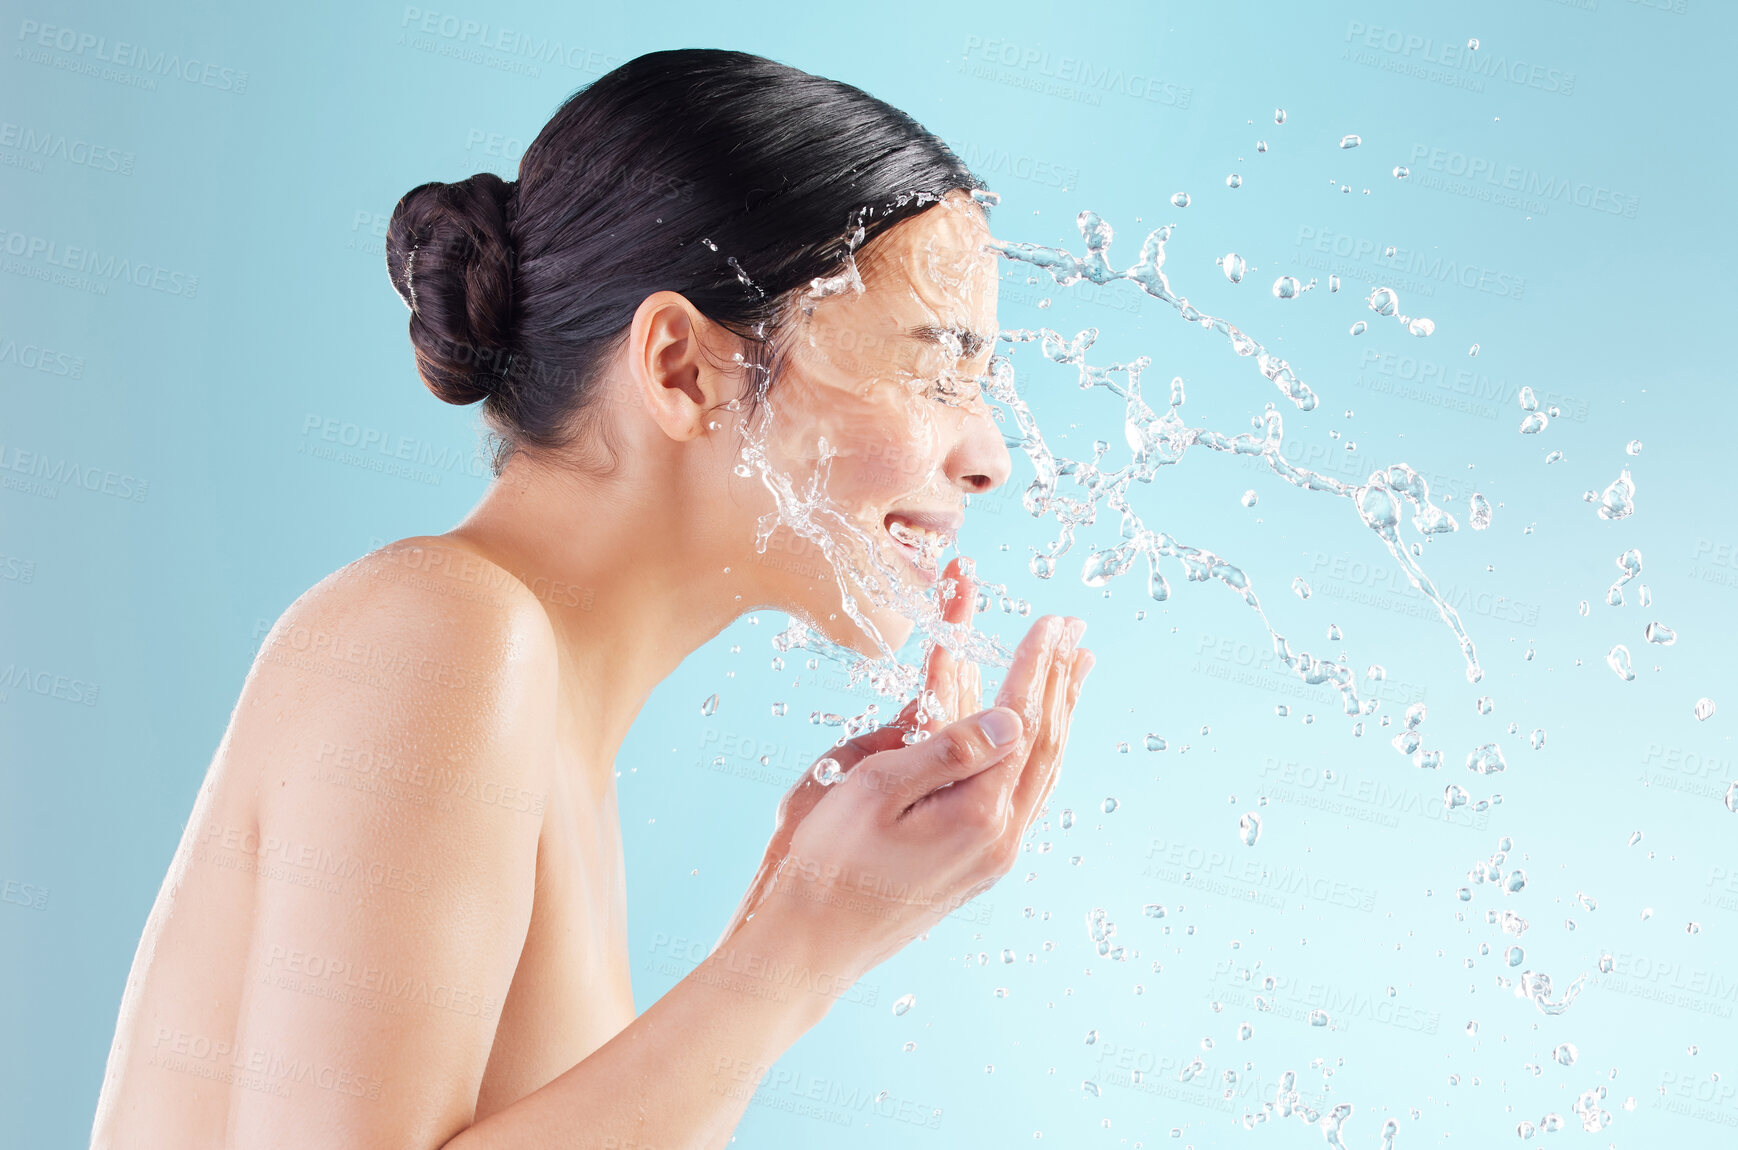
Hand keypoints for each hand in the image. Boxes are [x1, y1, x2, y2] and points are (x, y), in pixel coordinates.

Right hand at [719, 559, 1093, 977]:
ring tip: (1073, 676)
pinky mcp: (977, 866)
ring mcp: (993, 857)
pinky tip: (1034, 742)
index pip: (1022, 720)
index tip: (1051, 620)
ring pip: (1042, 773)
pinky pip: (1023, 796)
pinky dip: (1036, 754)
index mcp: (979, 814)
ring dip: (1058, 717)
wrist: (808, 947)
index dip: (1034, 665)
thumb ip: (946, 749)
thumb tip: (1010, 716)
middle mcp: (1001, 839)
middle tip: (1077, 633)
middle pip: (1047, 745)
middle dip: (1061, 683)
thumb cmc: (828, 865)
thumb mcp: (875, 789)